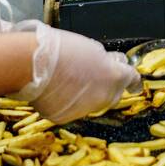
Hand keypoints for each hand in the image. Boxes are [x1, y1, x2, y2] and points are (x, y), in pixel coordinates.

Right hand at [17, 22, 138, 123]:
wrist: (31, 65)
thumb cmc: (60, 50)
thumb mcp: (91, 48)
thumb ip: (105, 61)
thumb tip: (108, 65)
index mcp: (114, 76)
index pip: (132, 79)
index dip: (131, 78)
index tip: (133, 82)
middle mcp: (104, 97)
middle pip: (114, 94)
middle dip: (109, 86)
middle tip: (94, 74)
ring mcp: (85, 110)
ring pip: (93, 103)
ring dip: (87, 94)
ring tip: (68, 78)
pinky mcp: (66, 117)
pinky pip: (72, 109)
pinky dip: (68, 101)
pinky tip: (56, 89)